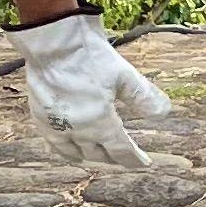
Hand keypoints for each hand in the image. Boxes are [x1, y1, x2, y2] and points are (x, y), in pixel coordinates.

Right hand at [13, 9, 174, 165]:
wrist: (53, 43)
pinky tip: (69, 148)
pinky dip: (65, 150)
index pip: (121, 150)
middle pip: (98, 154)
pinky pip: (54, 145)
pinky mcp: (41, 118)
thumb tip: (164, 114)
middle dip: (114, 158)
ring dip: (90, 156)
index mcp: (101, 123)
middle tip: (123, 157)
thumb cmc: (90, 56)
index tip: (144, 163)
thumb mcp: (125, 75)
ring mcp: (56, 127)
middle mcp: (78, 131)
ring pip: (75, 154)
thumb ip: (144, 97)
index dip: (134, 159)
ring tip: (99, 156)